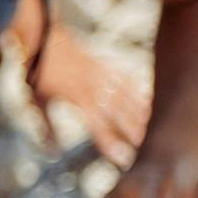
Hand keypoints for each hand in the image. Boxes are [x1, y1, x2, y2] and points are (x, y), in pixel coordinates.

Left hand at [26, 28, 149, 166]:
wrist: (42, 37)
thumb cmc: (38, 72)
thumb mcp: (37, 100)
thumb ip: (46, 126)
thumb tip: (51, 151)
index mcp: (77, 98)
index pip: (98, 125)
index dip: (110, 143)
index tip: (123, 159)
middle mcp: (95, 88)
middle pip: (121, 115)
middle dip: (136, 134)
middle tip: (151, 152)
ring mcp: (104, 76)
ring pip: (130, 100)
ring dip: (144, 117)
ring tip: (160, 133)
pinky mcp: (108, 66)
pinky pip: (129, 81)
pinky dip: (141, 94)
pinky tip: (154, 105)